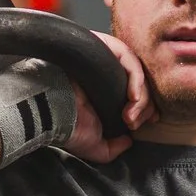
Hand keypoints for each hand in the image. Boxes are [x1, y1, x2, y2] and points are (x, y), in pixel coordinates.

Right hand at [67, 31, 153, 163]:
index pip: (136, 94)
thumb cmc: (65, 126)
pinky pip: (127, 58)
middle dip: (145, 107)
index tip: (147, 123)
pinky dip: (136, 78)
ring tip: (132, 113)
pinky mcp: (100, 47)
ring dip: (142, 95)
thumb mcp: (95, 146)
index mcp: (104, 93)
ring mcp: (102, 60)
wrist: (48, 112)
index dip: (146, 108)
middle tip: (134, 123)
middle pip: (140, 83)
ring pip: (136, 71)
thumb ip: (113, 147)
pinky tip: (134, 97)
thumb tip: (128, 142)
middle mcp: (104, 75)